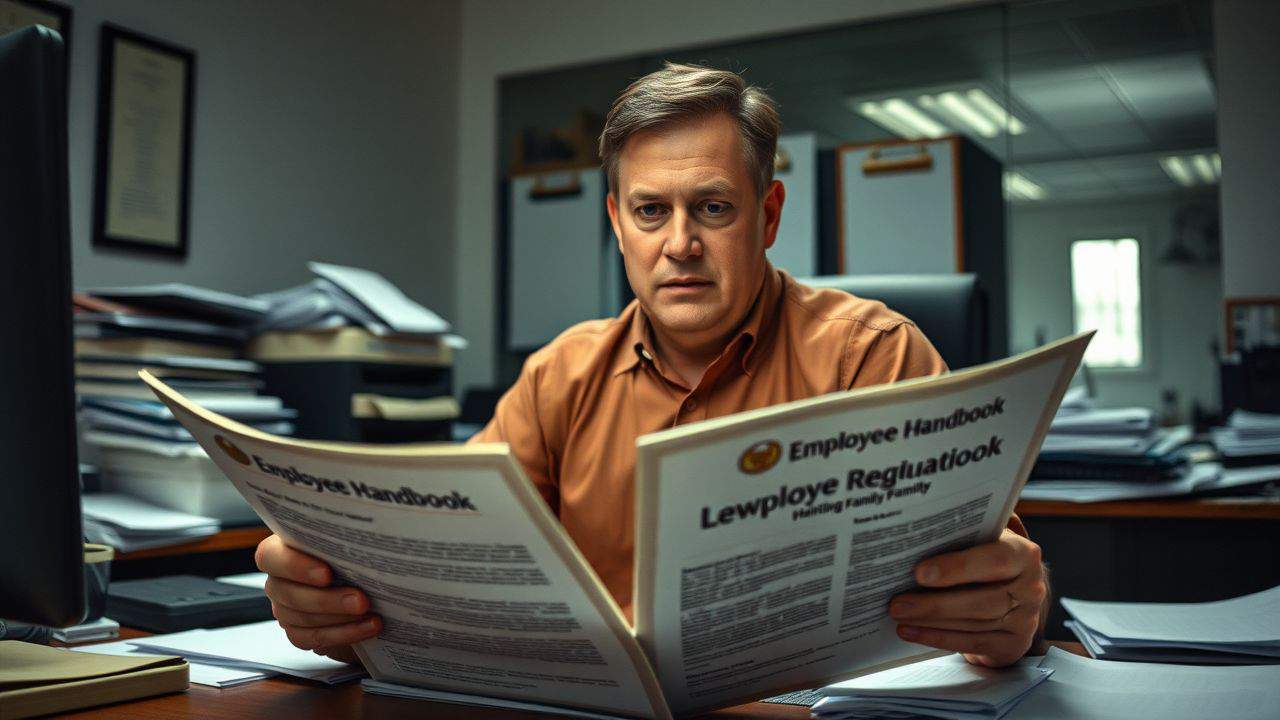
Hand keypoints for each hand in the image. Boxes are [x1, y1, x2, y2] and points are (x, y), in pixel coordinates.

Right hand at [255, 534, 380, 663]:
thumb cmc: (355, 555)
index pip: (270, 556)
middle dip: (328, 599)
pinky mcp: (298, 632)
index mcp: (282, 548)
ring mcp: (284, 608)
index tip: (326, 573)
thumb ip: (346, 540)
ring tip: (371, 616)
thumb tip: (367, 538)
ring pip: (302, 618)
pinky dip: (344, 634)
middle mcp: (278, 580)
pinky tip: (367, 627)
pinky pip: (313, 638)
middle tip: (361, 600)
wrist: (369, 584)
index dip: (295, 566)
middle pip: (289, 593)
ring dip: (340, 618)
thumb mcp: (349, 542)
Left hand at [889, 527, 1047, 666]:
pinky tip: (910, 631)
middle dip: (935, 603)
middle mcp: (1031, 587)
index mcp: (1023, 554)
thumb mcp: (984, 541)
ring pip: (974, 623)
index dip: (958, 567)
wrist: (1015, 597)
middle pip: (982, 600)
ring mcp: (1025, 619)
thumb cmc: (987, 561)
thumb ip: (963, 534)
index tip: (920, 572)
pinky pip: (971, 642)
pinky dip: (937, 637)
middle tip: (897, 602)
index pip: (995, 560)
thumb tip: (915, 531)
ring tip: (899, 614)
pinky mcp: (1012, 644)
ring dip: (931, 620)